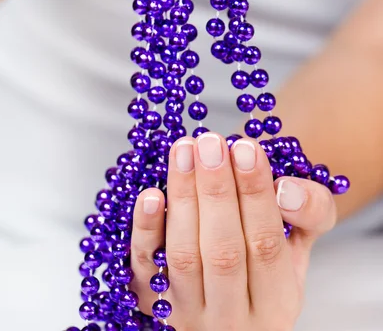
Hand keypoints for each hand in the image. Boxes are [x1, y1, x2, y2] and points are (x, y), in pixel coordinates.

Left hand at [131, 133, 336, 329]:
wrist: (226, 305)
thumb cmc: (265, 259)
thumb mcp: (300, 242)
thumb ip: (310, 211)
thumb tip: (286, 188)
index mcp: (276, 303)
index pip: (267, 245)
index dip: (255, 195)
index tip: (246, 148)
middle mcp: (231, 317)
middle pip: (223, 252)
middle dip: (216, 190)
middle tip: (211, 141)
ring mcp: (187, 313)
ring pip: (184, 255)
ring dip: (184, 196)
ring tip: (186, 149)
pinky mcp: (150, 303)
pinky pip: (145, 269)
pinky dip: (145, 231)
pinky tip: (150, 194)